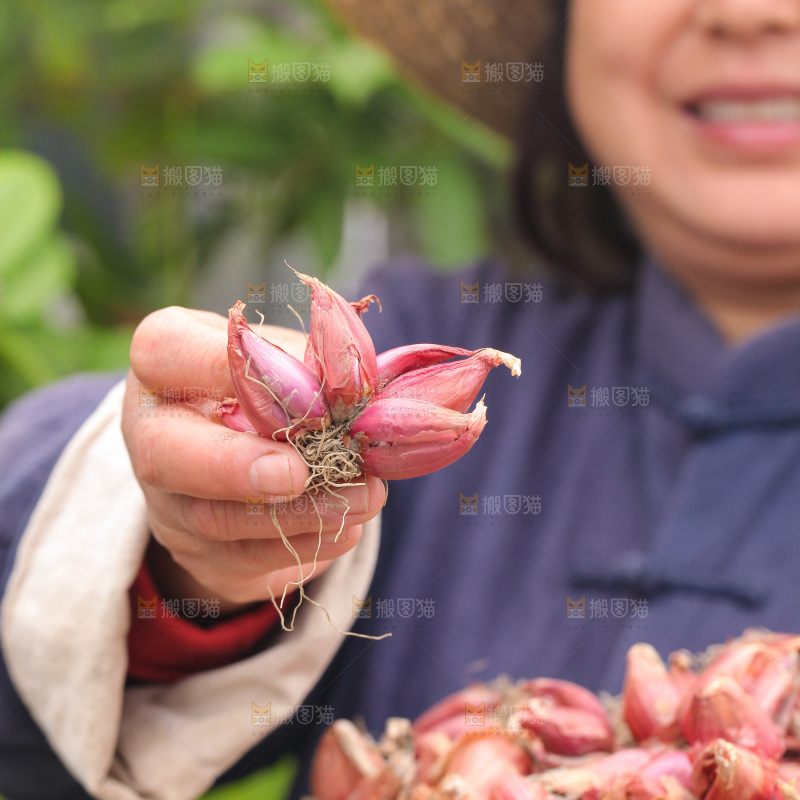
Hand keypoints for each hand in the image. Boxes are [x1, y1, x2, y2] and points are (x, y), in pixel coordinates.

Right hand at [121, 306, 385, 613]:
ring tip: (364, 497)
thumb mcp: (284, 356)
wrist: (250, 452)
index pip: (166, 349)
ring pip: (218, 518)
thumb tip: (349, 388)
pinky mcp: (201, 551)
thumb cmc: (270, 384)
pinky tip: (349, 525)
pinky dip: (307, 542)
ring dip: (299, 512)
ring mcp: (169, 500)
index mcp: (163, 364)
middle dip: (236, 467)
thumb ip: (305, 363)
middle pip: (166, 454)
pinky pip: (250, 558)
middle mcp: (150, 431)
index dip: (222, 367)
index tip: (290, 388)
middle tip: (298, 473)